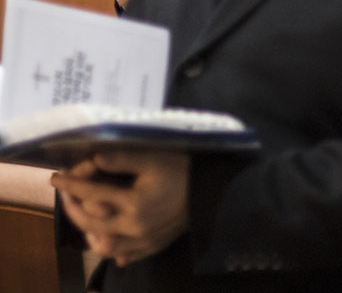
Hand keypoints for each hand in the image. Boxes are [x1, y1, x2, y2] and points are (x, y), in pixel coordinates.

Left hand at [52, 151, 189, 266]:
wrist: (213, 192)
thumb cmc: (184, 171)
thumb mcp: (155, 159)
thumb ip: (122, 160)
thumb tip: (92, 160)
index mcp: (134, 203)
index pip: (91, 193)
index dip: (70, 183)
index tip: (56, 176)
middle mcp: (134, 227)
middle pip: (90, 222)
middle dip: (71, 207)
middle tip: (66, 194)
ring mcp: (143, 241)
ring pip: (103, 245)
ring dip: (88, 231)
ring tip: (85, 216)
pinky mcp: (152, 247)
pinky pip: (124, 255)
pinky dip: (111, 247)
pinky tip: (108, 237)